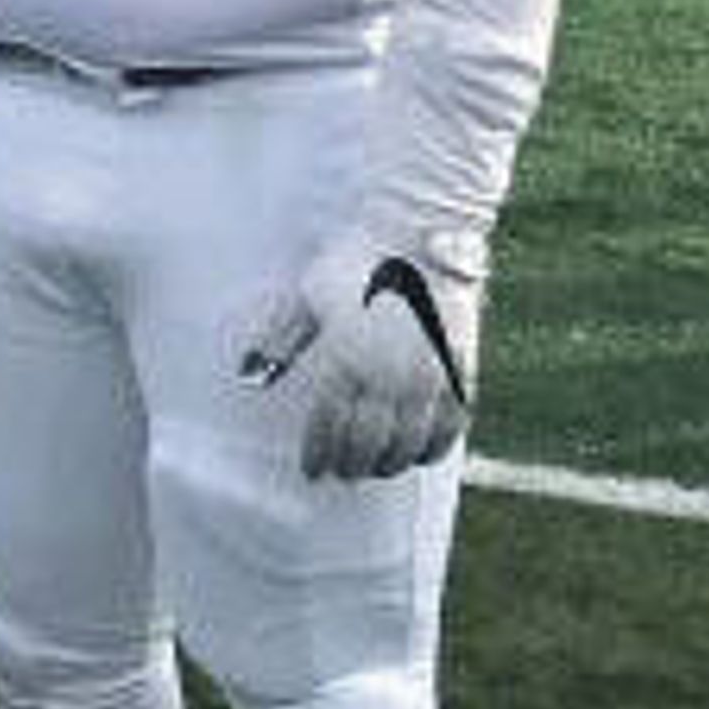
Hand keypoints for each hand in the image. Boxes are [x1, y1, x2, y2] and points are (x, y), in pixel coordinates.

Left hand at [233, 235, 481, 480]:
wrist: (417, 234)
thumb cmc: (354, 262)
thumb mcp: (307, 298)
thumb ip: (281, 342)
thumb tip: (248, 375)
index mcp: (348, 360)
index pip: (331, 427)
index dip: (320, 454)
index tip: (311, 471)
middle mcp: (390, 376)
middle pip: (369, 443)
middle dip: (351, 464)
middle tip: (340, 474)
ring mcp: (430, 377)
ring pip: (409, 442)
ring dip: (389, 463)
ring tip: (373, 469)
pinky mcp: (460, 370)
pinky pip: (450, 427)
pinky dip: (432, 448)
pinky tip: (418, 455)